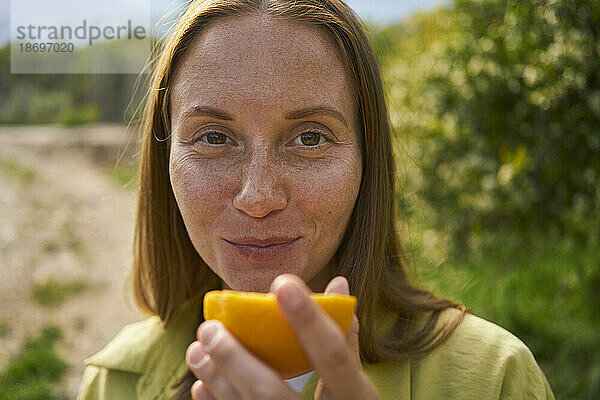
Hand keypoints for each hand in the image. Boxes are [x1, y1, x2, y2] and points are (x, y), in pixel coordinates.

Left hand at [185, 273, 378, 399]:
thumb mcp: (356, 380)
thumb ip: (345, 337)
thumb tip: (337, 280)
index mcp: (356, 399)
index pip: (333, 357)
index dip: (309, 320)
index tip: (282, 284)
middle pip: (271, 392)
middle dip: (234, 358)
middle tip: (208, 328)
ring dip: (216, 380)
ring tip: (196, 350)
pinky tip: (202, 386)